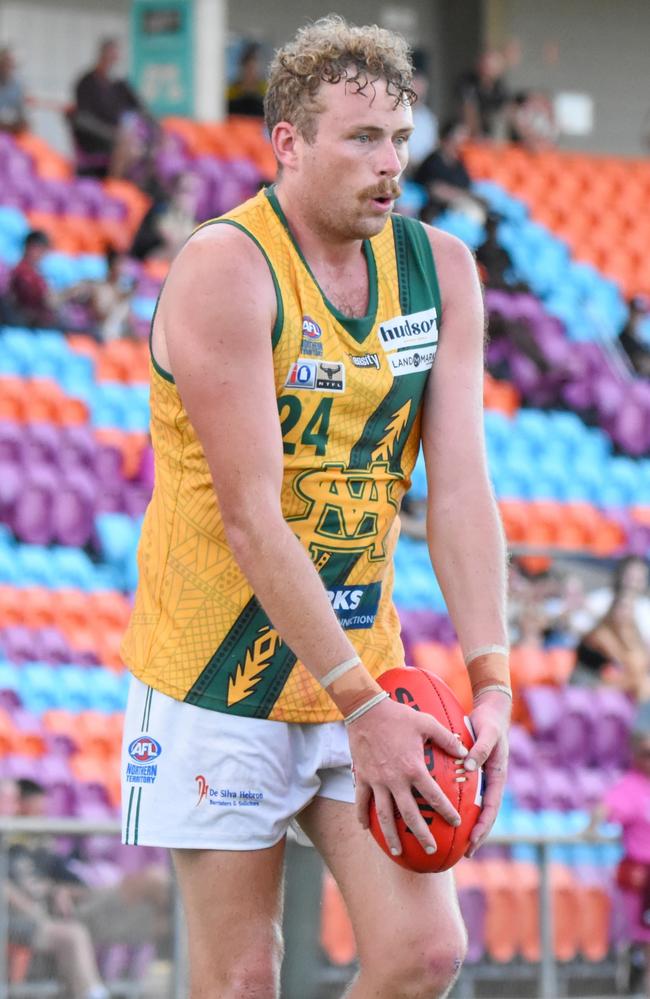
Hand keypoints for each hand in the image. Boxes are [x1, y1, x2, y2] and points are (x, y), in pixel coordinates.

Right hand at [347, 696, 468, 856]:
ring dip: (390, 835)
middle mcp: (395, 780)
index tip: (456, 823)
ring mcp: (377, 781)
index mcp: (414, 768)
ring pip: (384, 815)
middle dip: (421, 834)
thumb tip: (465, 752)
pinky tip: (366, 829)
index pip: (434, 796)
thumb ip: (447, 739)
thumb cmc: (399, 715)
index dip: (446, 811)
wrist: (366, 710)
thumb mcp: (427, 723)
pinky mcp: (362, 777)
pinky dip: (363, 816)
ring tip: (397, 851)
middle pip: (409, 814)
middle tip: (431, 849)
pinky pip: (361, 801)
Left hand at [463, 689, 510, 856]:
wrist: (492, 712)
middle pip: (484, 814)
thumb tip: (469, 766)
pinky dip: (457, 805)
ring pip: (475, 807)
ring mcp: (482, 780)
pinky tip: (442, 813)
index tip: (473, 841)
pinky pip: (465, 793)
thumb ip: (480, 749)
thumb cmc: (490, 723)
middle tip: (464, 853)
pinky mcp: (473, 774)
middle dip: (476, 835)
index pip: (491, 808)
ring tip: (453, 843)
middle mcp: (490, 782)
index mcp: (497, 777)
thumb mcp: (487, 734)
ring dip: (467, 825)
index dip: (483, 826)